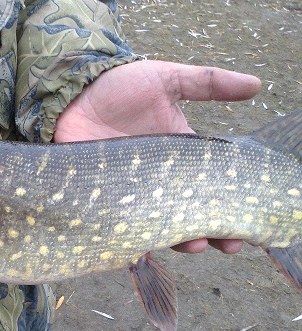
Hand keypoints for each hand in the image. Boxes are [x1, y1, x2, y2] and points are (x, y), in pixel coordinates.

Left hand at [54, 60, 261, 253]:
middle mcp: (156, 181)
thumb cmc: (120, 86)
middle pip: (188, 214)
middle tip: (227, 244)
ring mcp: (129, 193)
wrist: (73, 93)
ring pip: (157, 226)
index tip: (245, 224)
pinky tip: (143, 250)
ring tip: (194, 245)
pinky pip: (118, 226)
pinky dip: (130, 240)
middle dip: (210, 232)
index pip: (208, 186)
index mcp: (177, 157)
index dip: (227, 206)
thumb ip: (206, 83)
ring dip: (177, 239)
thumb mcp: (165, 80)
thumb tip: (257, 85)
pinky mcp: (102, 199)